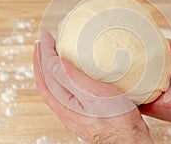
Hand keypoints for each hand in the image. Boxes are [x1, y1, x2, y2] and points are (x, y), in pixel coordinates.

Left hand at [33, 31, 152, 143]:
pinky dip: (60, 76)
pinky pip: (63, 90)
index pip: (47, 71)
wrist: (128, 140)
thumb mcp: (92, 95)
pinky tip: (69, 73)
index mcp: (63, 102)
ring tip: (51, 54)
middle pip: (45, 79)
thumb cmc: (115, 120)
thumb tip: (53, 61)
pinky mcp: (81, 111)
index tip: (46, 36)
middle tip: (44, 43)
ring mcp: (72, 110)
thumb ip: (70, 79)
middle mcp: (64, 107)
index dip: (44, 52)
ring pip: (53, 85)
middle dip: (41, 59)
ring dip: (49, 67)